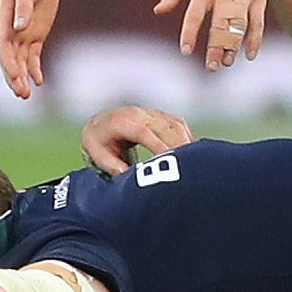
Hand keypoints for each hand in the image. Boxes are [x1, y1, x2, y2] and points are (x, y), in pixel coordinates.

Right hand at [0, 0, 61, 99]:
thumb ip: (24, 5)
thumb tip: (21, 26)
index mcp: (4, 18)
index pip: (3, 45)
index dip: (8, 62)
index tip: (16, 76)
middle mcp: (12, 29)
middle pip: (10, 58)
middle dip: (15, 76)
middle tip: (22, 94)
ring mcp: (24, 33)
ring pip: (21, 60)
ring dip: (23, 76)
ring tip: (26, 94)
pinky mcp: (36, 33)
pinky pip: (33, 54)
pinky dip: (35, 68)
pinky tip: (39, 81)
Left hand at [81, 105, 195, 174]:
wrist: (99, 122)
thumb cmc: (98, 142)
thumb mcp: (97, 154)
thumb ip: (112, 165)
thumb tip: (129, 177)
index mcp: (120, 122)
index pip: (142, 132)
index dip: (156, 145)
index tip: (168, 159)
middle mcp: (138, 113)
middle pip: (164, 126)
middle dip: (178, 144)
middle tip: (188, 165)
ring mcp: (151, 113)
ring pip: (174, 124)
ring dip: (185, 141)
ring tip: (193, 162)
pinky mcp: (160, 116)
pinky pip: (177, 125)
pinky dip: (185, 138)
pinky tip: (191, 153)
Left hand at [155, 0, 267, 67]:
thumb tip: (158, 11)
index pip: (194, 15)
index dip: (189, 34)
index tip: (186, 51)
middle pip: (220, 24)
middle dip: (216, 47)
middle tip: (211, 67)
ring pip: (240, 25)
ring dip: (234, 46)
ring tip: (226, 62)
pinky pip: (258, 21)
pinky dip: (254, 39)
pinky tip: (249, 55)